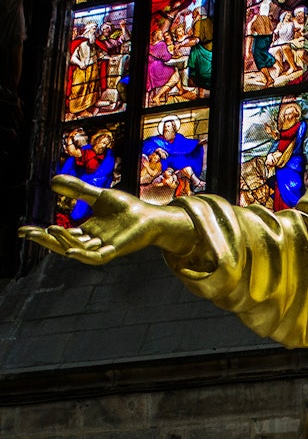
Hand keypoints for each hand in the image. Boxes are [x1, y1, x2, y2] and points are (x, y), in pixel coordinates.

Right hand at [18, 175, 195, 264]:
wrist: (153, 217)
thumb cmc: (128, 209)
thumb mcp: (98, 196)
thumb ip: (77, 190)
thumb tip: (52, 181)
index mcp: (86, 232)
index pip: (59, 234)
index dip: (41, 233)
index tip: (23, 230)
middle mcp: (92, 241)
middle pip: (64, 243)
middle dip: (46, 239)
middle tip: (28, 233)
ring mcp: (104, 247)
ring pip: (77, 249)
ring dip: (63, 242)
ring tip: (50, 229)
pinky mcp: (116, 250)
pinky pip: (97, 257)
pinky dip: (83, 255)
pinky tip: (70, 252)